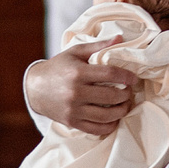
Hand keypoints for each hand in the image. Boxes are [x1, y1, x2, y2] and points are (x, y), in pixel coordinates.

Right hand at [24, 46, 138, 138]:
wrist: (35, 88)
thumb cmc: (58, 67)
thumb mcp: (75, 52)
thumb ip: (98, 46)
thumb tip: (120, 38)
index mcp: (77, 72)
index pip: (109, 74)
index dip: (126, 76)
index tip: (134, 78)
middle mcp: (75, 92)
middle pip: (110, 96)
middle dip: (126, 94)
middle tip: (129, 91)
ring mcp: (73, 110)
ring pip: (106, 115)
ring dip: (122, 111)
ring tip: (125, 104)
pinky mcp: (72, 122)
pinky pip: (96, 129)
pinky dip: (110, 125)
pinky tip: (115, 118)